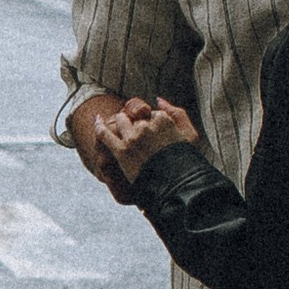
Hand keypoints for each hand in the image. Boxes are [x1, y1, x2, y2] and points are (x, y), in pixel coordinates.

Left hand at [68, 92, 198, 202]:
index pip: (152, 113)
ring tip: (126, 137)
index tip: (155, 138)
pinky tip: (97, 120)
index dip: (152, 125)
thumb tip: (158, 100)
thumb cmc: (186, 163)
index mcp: (164, 120)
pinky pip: (104, 133)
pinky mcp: (121, 151)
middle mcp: (147, 126)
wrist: (176, 188)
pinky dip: (99, 126)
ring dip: (121, 124)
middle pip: (135, 117)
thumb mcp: (191, 136)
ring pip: (120, 120)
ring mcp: (133, 138)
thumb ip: (177, 113)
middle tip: (142, 142)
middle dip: (136, 124)